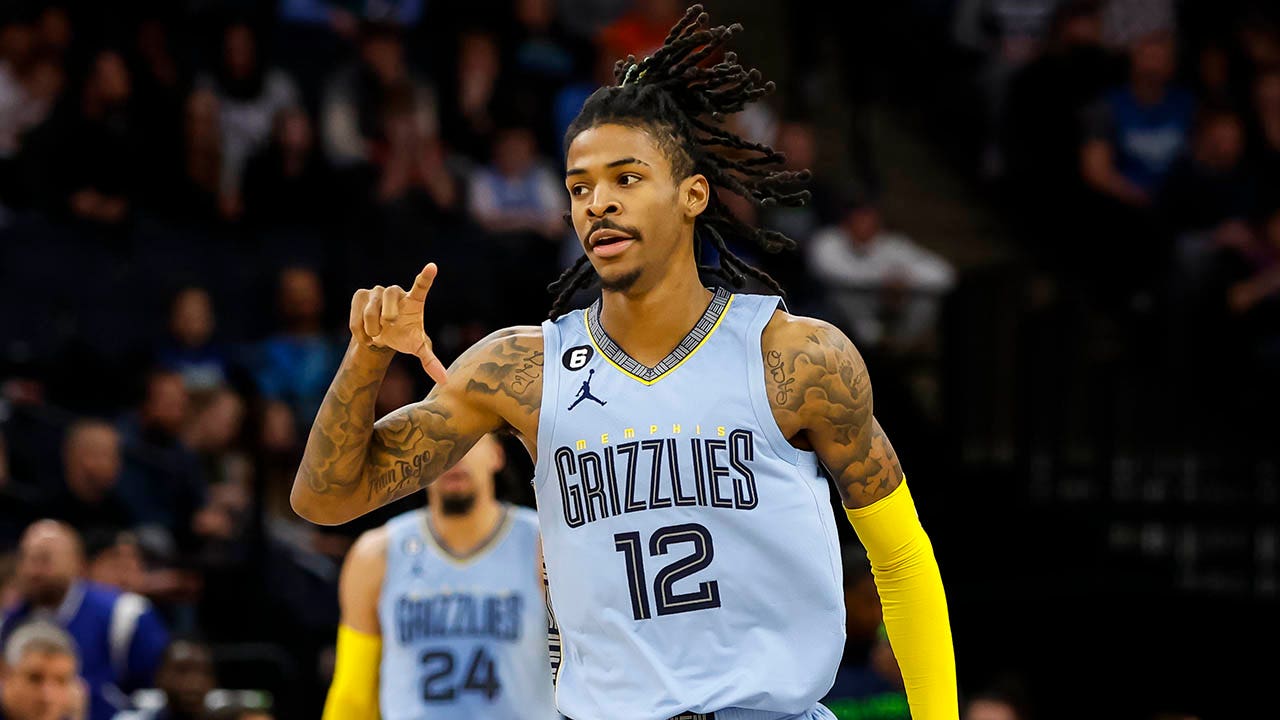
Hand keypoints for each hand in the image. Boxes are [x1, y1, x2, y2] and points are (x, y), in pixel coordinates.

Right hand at [349, 264, 448, 382]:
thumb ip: (430, 361)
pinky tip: (366, 334)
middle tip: (388, 328)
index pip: (421, 286)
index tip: (432, 267)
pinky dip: (360, 332)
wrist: (380, 335)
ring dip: (373, 330)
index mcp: (414, 300)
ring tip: (378, 334)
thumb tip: (445, 381)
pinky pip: (356, 317)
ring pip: (370, 312)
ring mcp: (377, 291)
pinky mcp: (360, 295)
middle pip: (390, 304)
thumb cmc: (403, 336)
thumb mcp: (417, 347)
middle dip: (388, 319)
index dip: (426, 277)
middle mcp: (396, 292)